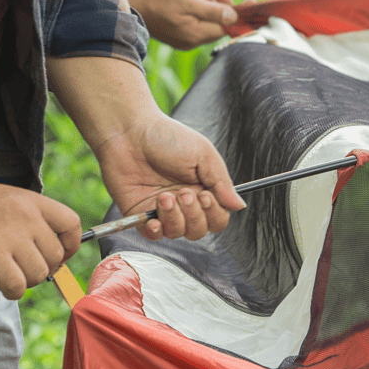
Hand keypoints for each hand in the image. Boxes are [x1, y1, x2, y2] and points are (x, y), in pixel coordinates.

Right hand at [0, 163, 82, 299]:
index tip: (58, 255)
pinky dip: (12, 291)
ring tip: (10, 275)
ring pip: (39, 273)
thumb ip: (29, 219)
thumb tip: (44, 249)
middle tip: (24, 269)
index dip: (69, 246)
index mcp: (33, 201)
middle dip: (44, 268)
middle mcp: (27, 217)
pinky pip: (17, 285)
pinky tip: (1, 284)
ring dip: (27, 281)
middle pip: (55, 256)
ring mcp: (11, 236)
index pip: (71, 225)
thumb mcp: (6, 198)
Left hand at [94, 113, 245, 240]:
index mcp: (203, 189)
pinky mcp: (140, 214)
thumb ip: (221, 182)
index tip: (204, 194)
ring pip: (178, 233)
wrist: (129, 132)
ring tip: (164, 196)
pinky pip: (154, 236)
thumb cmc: (167, 137)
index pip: (218, 217)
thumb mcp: (203, 154)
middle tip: (183, 193)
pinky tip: (154, 217)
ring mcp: (162, 210)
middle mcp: (184, 203)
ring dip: (174, 217)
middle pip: (200, 230)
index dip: (214, 213)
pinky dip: (156, 230)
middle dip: (194, 215)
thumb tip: (239, 205)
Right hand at [128, 0, 256, 49]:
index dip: (241, 15)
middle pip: (219, 27)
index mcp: (195, 35)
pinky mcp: (178, 34)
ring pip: (209, 24)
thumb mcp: (186, 0)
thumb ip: (211, 10)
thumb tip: (234, 16)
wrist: (127, 2)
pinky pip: (198, 24)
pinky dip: (203, 11)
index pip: (227, 28)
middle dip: (226, 8)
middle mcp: (191, 41)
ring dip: (214, 7)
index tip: (253, 2)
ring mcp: (184, 39)